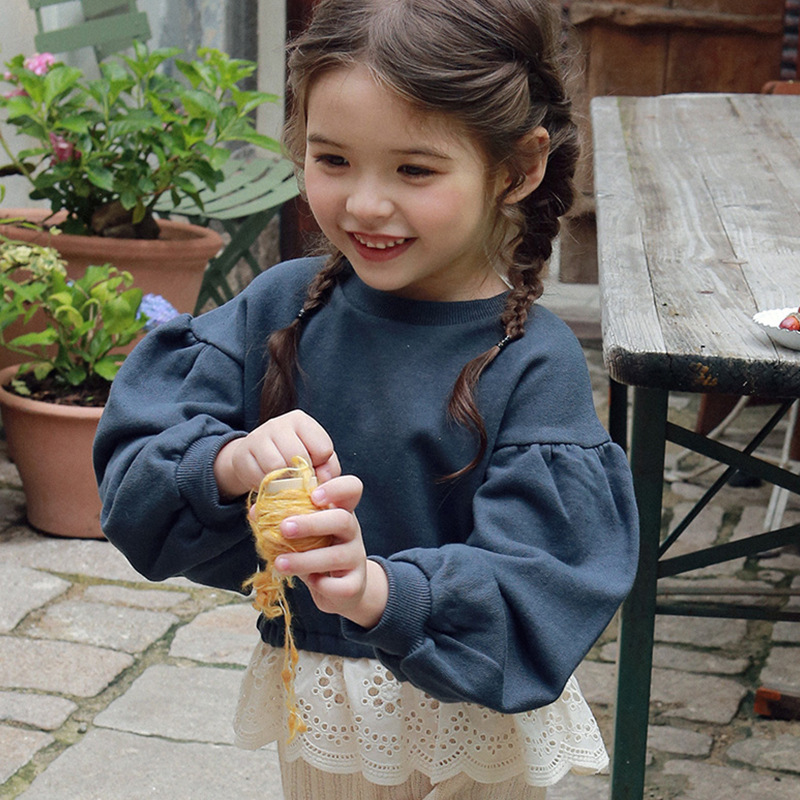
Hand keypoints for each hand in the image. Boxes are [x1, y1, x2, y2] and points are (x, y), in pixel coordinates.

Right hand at [214, 409, 339, 498]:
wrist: (256, 459)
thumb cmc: (294, 459)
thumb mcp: (317, 458)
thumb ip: (328, 467)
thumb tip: (325, 478)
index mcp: (301, 421)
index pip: (322, 448)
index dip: (321, 465)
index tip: (313, 467)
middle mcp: (278, 423)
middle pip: (298, 456)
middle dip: (301, 475)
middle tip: (298, 480)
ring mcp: (257, 436)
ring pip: (277, 466)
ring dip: (283, 481)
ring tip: (283, 481)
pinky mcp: (242, 454)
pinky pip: (259, 477)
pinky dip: (267, 486)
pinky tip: (268, 482)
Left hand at [274, 474, 388, 628]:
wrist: (339, 589)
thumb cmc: (316, 552)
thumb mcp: (302, 533)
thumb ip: (283, 519)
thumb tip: (256, 512)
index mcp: (340, 511)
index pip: (352, 488)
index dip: (336, 488)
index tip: (313, 495)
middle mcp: (352, 531)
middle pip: (343, 519)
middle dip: (311, 523)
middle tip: (284, 528)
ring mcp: (356, 557)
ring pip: (336, 556)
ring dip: (304, 559)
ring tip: (279, 563)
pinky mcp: (354, 584)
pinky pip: (340, 586)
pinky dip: (322, 585)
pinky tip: (310, 582)